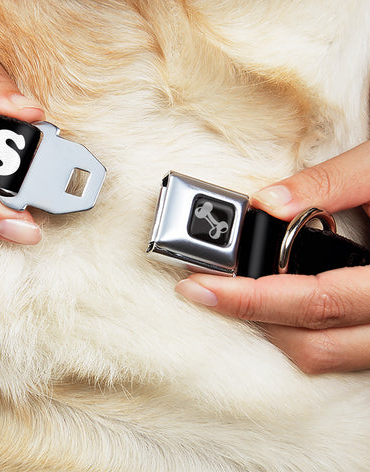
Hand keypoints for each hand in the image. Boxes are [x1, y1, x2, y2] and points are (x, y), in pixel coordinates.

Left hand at [175, 141, 369, 373]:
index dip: (251, 299)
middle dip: (250, 317)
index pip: (316, 301)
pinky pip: (338, 351)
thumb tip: (267, 202)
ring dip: (272, 329)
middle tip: (204, 289)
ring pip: (325, 356)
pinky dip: (298, 331)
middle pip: (314, 344)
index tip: (201, 286)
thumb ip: (329, 183)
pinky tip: (274, 301)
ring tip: (233, 294)